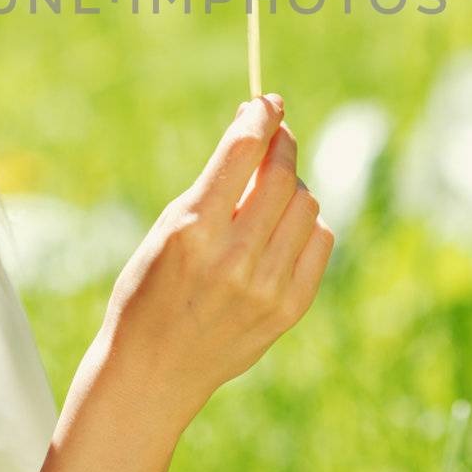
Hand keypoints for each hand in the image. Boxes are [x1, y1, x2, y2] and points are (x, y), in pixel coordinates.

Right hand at [96, 94, 333, 426]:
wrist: (154, 370)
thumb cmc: (151, 288)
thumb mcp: (167, 228)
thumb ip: (214, 185)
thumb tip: (256, 128)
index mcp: (191, 230)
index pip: (241, 152)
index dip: (260, 117)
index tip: (267, 101)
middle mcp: (233, 258)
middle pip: (281, 175)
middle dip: (282, 143)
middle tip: (276, 134)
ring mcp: (266, 287)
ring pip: (305, 204)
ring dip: (292, 187)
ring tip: (269, 194)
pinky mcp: (289, 308)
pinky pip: (320, 240)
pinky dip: (306, 225)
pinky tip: (283, 230)